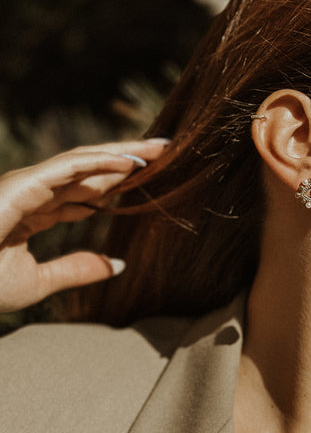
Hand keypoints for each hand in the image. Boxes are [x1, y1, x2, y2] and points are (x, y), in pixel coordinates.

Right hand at [0, 138, 168, 312]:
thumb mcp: (38, 282)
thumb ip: (77, 270)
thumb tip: (118, 265)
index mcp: (36, 212)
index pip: (85, 191)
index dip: (118, 182)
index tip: (151, 178)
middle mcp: (33, 192)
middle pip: (91, 170)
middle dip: (128, 159)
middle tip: (166, 152)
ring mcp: (26, 185)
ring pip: (84, 161)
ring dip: (123, 153)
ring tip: (160, 149)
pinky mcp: (21, 185)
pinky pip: (68, 168)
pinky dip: (102, 162)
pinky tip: (132, 163)